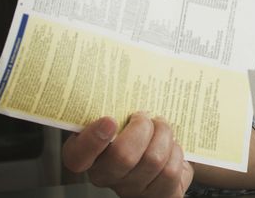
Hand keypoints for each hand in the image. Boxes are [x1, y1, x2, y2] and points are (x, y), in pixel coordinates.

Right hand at [62, 113, 194, 197]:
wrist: (162, 158)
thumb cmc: (137, 133)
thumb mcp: (119, 119)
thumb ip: (115, 106)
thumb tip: (127, 69)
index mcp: (89, 154)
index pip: (78, 156)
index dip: (92, 140)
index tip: (110, 119)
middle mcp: (106, 175)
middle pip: (123, 156)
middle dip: (142, 128)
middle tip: (145, 117)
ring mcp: (131, 188)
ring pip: (153, 160)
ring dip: (164, 136)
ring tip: (161, 128)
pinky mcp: (156, 194)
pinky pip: (170, 170)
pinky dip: (176, 152)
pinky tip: (171, 148)